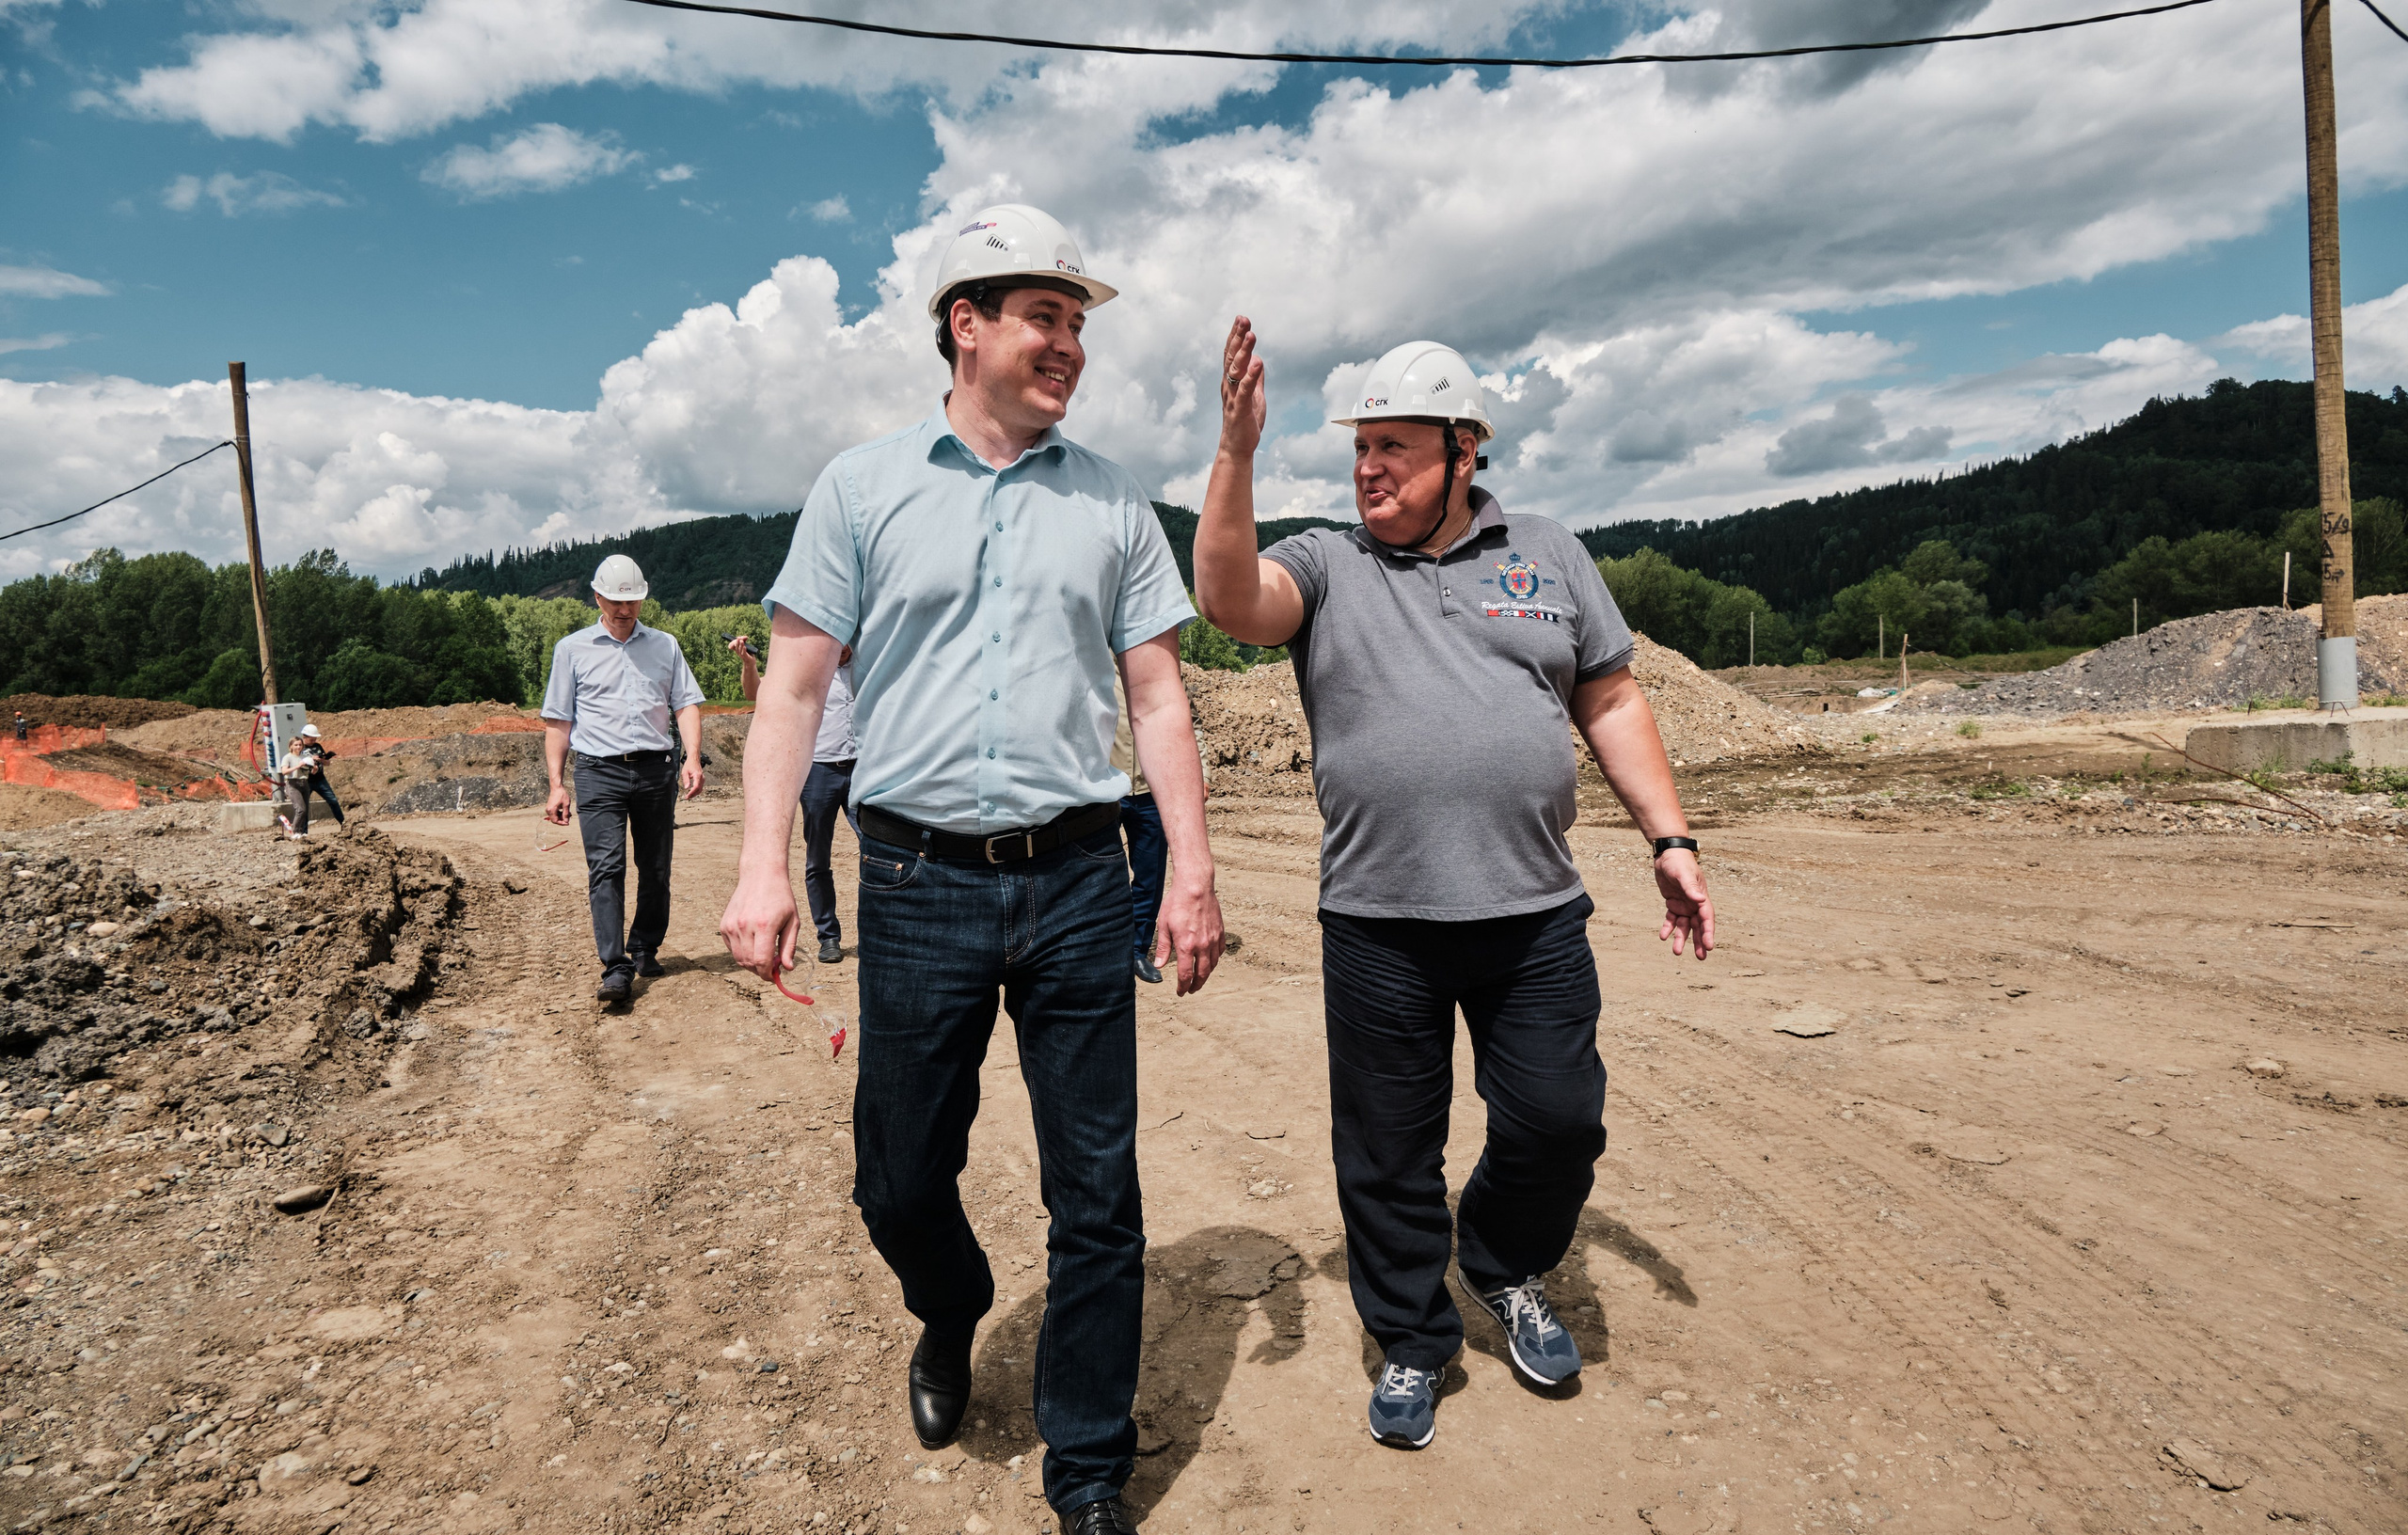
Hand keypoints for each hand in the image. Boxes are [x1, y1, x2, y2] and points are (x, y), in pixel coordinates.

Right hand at [544, 784, 571, 824]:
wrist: (557, 788)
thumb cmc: (562, 795)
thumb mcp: (566, 805)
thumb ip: (566, 814)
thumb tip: (566, 821)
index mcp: (551, 810)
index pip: (555, 821)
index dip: (562, 823)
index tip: (568, 823)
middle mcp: (548, 810)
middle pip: (554, 820)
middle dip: (562, 820)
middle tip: (569, 818)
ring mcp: (548, 808)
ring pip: (555, 816)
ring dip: (561, 816)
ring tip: (569, 814)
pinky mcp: (550, 807)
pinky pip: (554, 813)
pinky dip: (559, 813)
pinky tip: (565, 811)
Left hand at [680, 761, 704, 799]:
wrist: (694, 760)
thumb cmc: (690, 765)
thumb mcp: (685, 772)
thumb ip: (686, 780)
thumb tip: (686, 788)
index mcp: (698, 776)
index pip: (696, 787)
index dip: (692, 793)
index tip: (687, 796)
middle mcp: (702, 778)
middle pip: (699, 789)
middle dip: (693, 794)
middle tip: (687, 797)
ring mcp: (703, 779)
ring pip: (700, 789)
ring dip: (695, 793)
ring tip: (689, 796)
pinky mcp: (702, 780)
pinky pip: (700, 787)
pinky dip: (696, 791)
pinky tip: (692, 792)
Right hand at [721, 869, 800, 980]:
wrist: (760, 875)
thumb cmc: (780, 898)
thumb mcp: (793, 921)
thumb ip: (789, 947)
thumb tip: (787, 968)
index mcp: (764, 925)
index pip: (761, 961)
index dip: (767, 974)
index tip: (774, 977)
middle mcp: (744, 926)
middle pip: (748, 963)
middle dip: (760, 971)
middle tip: (771, 967)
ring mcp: (731, 926)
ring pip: (738, 958)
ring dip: (750, 963)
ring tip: (763, 955)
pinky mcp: (724, 925)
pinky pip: (731, 948)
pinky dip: (742, 952)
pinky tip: (753, 943)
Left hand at [1153, 871, 1224, 995]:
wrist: (1196, 886)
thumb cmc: (1177, 903)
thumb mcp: (1163, 925)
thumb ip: (1163, 948)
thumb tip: (1159, 966)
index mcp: (1186, 946)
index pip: (1186, 975)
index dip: (1183, 986)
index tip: (1180, 992)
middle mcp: (1202, 945)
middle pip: (1202, 974)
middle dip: (1196, 985)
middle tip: (1191, 990)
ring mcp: (1213, 939)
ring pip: (1213, 964)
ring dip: (1206, 974)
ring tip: (1200, 978)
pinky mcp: (1220, 931)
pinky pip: (1220, 951)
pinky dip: (1215, 959)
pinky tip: (1210, 960)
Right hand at [1217, 316, 1265, 459]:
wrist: (1237, 448)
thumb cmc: (1245, 423)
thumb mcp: (1254, 396)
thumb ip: (1255, 379)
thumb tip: (1258, 360)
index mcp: (1232, 382)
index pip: (1231, 354)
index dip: (1235, 336)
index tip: (1241, 319)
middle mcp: (1229, 386)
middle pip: (1231, 357)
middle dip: (1238, 338)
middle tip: (1244, 319)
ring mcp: (1233, 397)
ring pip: (1236, 371)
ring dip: (1243, 352)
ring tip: (1251, 335)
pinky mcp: (1240, 410)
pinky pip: (1245, 390)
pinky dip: (1251, 376)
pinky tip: (1257, 363)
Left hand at [1653, 849, 1713, 959]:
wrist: (1667, 854)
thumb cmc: (1678, 862)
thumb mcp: (1683, 874)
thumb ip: (1691, 888)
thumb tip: (1701, 900)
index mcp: (1701, 897)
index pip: (1707, 918)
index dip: (1708, 932)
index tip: (1709, 946)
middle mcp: (1695, 903)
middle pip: (1698, 926)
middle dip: (1700, 941)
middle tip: (1701, 957)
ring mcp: (1684, 904)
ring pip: (1684, 926)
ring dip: (1681, 938)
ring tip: (1677, 952)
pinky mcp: (1673, 903)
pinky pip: (1671, 919)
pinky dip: (1668, 928)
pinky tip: (1663, 936)